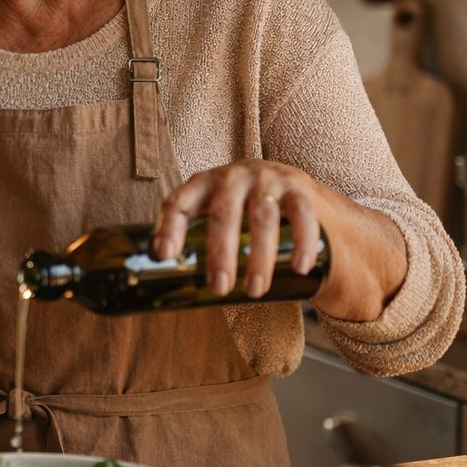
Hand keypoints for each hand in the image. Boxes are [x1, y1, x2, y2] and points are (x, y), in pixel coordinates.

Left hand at [152, 158, 324, 298]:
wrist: (282, 179)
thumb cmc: (235, 203)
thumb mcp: (208, 208)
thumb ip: (190, 232)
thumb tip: (164, 272)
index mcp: (202, 184)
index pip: (179, 202)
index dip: (170, 227)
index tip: (166, 255)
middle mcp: (232, 177)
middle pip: (223, 214)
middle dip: (220, 253)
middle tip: (219, 287)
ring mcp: (266, 180)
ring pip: (263, 218)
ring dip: (259, 257)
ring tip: (254, 289)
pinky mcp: (297, 189)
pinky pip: (302, 215)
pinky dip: (302, 243)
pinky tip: (299, 267)